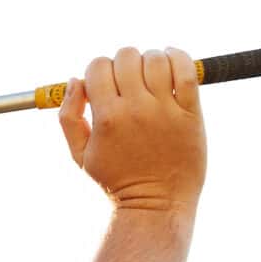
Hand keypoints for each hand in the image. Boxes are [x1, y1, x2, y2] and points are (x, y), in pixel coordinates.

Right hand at [57, 45, 205, 212]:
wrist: (157, 205)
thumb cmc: (116, 180)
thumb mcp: (80, 155)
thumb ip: (69, 117)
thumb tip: (74, 81)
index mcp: (107, 118)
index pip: (97, 66)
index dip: (98, 70)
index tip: (105, 85)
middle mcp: (136, 110)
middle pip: (126, 56)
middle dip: (123, 63)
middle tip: (128, 81)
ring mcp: (166, 110)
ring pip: (155, 58)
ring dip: (149, 59)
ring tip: (150, 75)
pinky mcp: (191, 113)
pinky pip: (186, 70)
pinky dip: (178, 57)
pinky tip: (170, 61)